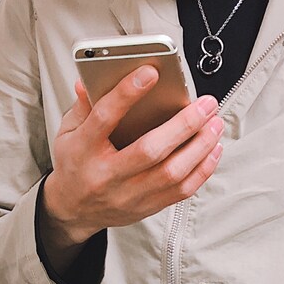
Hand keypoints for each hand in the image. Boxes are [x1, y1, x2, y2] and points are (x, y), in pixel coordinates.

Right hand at [38, 64, 223, 270]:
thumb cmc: (75, 165)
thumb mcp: (68, 133)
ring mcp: (129, 195)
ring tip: (215, 124)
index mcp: (83, 151)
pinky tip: (213, 150)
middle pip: (151, 150)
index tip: (151, 73)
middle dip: (184, 124)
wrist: (74, 210)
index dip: (128, 94)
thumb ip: (84, 106)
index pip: (105, 118)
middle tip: (206, 104)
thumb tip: (92, 80)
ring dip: (200, 147)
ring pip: (172, 173)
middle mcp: (108, 176)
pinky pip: (182, 191)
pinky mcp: (147, 207)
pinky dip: (203, 169)